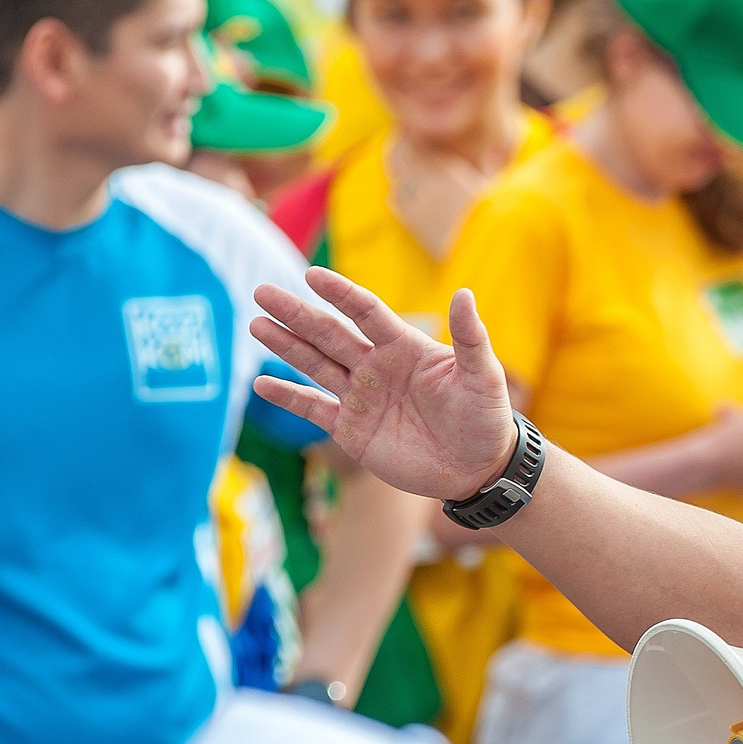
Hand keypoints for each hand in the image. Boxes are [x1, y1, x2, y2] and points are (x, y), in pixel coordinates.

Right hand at [251, 269, 522, 501]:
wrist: (477, 468)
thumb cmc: (485, 417)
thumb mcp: (483, 376)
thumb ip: (471, 337)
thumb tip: (465, 293)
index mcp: (404, 346)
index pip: (365, 312)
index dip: (340, 294)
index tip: (311, 275)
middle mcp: (377, 366)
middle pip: (330, 334)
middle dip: (296, 313)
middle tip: (262, 292)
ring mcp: (362, 397)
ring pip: (316, 365)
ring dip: (286, 346)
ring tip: (257, 324)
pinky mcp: (352, 429)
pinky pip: (314, 408)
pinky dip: (288, 397)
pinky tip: (261, 384)